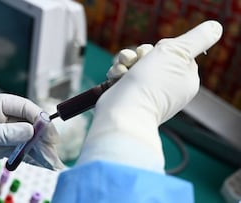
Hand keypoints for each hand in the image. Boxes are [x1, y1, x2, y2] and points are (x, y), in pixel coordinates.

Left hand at [0, 93, 63, 183]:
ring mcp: (2, 133)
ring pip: (27, 139)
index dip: (38, 118)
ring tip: (52, 162)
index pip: (22, 107)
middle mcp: (1, 117)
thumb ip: (1, 133)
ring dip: (40, 149)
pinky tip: (41, 163)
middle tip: (54, 151)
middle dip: (43, 136)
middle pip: (28, 124)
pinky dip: (31, 157)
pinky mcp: (0, 148)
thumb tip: (29, 131)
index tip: (48, 131)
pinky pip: (19, 151)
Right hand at [76, 20, 222, 172]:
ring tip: (124, 70)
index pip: (176, 51)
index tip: (158, 53)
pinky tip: (116, 78)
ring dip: (126, 61)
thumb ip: (197, 39)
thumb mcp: (178, 53)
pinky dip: (117, 72)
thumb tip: (214, 28)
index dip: (163, 48)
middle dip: (140, 54)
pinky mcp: (128, 94)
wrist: (125, 113)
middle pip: (152, 55)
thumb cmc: (151, 83)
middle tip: (139, 60)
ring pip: (134, 63)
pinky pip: (122, 74)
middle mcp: (166, 86)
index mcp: (185, 79)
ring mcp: (146, 91)